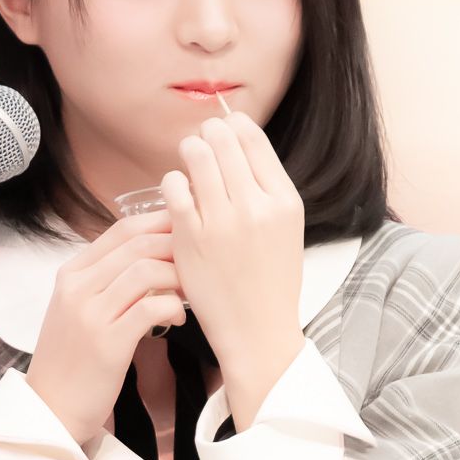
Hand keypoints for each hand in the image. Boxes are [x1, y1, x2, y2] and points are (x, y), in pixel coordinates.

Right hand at [25, 209, 184, 449]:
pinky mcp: (107, 342)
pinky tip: (180, 319)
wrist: (51, 410)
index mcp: (71, 274)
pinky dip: (173, 307)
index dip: (160, 222)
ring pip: (145, 270)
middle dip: (176, 246)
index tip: (188, 229)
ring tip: (192, 292)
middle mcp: (77, 286)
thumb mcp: (79, 311)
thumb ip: (106, 283)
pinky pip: (151, 308)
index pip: (121, 229)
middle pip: (137, 244)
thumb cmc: (73, 363)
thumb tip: (152, 259)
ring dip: (178, 276)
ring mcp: (89, 313)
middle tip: (201, 260)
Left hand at [160, 112, 304, 428]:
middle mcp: (257, 207)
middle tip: (202, 147)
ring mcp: (222, 221)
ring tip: (189, 168)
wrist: (257, 333)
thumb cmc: (271, 282)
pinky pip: (174, 185)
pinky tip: (179, 196)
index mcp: (285, 201)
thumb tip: (237, 139)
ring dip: (189, 153)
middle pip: (222, 138)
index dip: (232, 127)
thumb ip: (266, 188)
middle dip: (208, 136)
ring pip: (196, 154)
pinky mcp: (191, 237)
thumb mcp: (286, 229)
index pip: (252, 137)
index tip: (223, 133)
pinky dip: (173, 183)